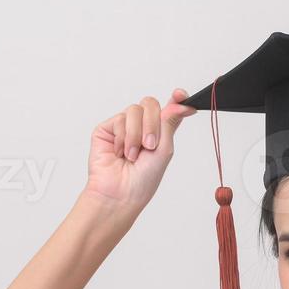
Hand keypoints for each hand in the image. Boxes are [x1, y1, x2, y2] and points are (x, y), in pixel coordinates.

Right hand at [84, 88, 196, 211]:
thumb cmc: (143, 179)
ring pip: (135, 110)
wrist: (120, 192)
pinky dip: (123, 138)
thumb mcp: (164, 150)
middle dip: (152, 124)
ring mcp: (124, 126)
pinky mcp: (107, 128)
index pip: (169, 109)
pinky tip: (120, 152)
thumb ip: (170, 123)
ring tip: (132, 155)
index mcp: (159, 132)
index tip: (180, 95)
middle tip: (150, 145)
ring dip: (136, 134)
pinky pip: (119, 119)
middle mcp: (142, 126)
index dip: (176, 99)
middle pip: (150, 104)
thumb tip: (181, 103)